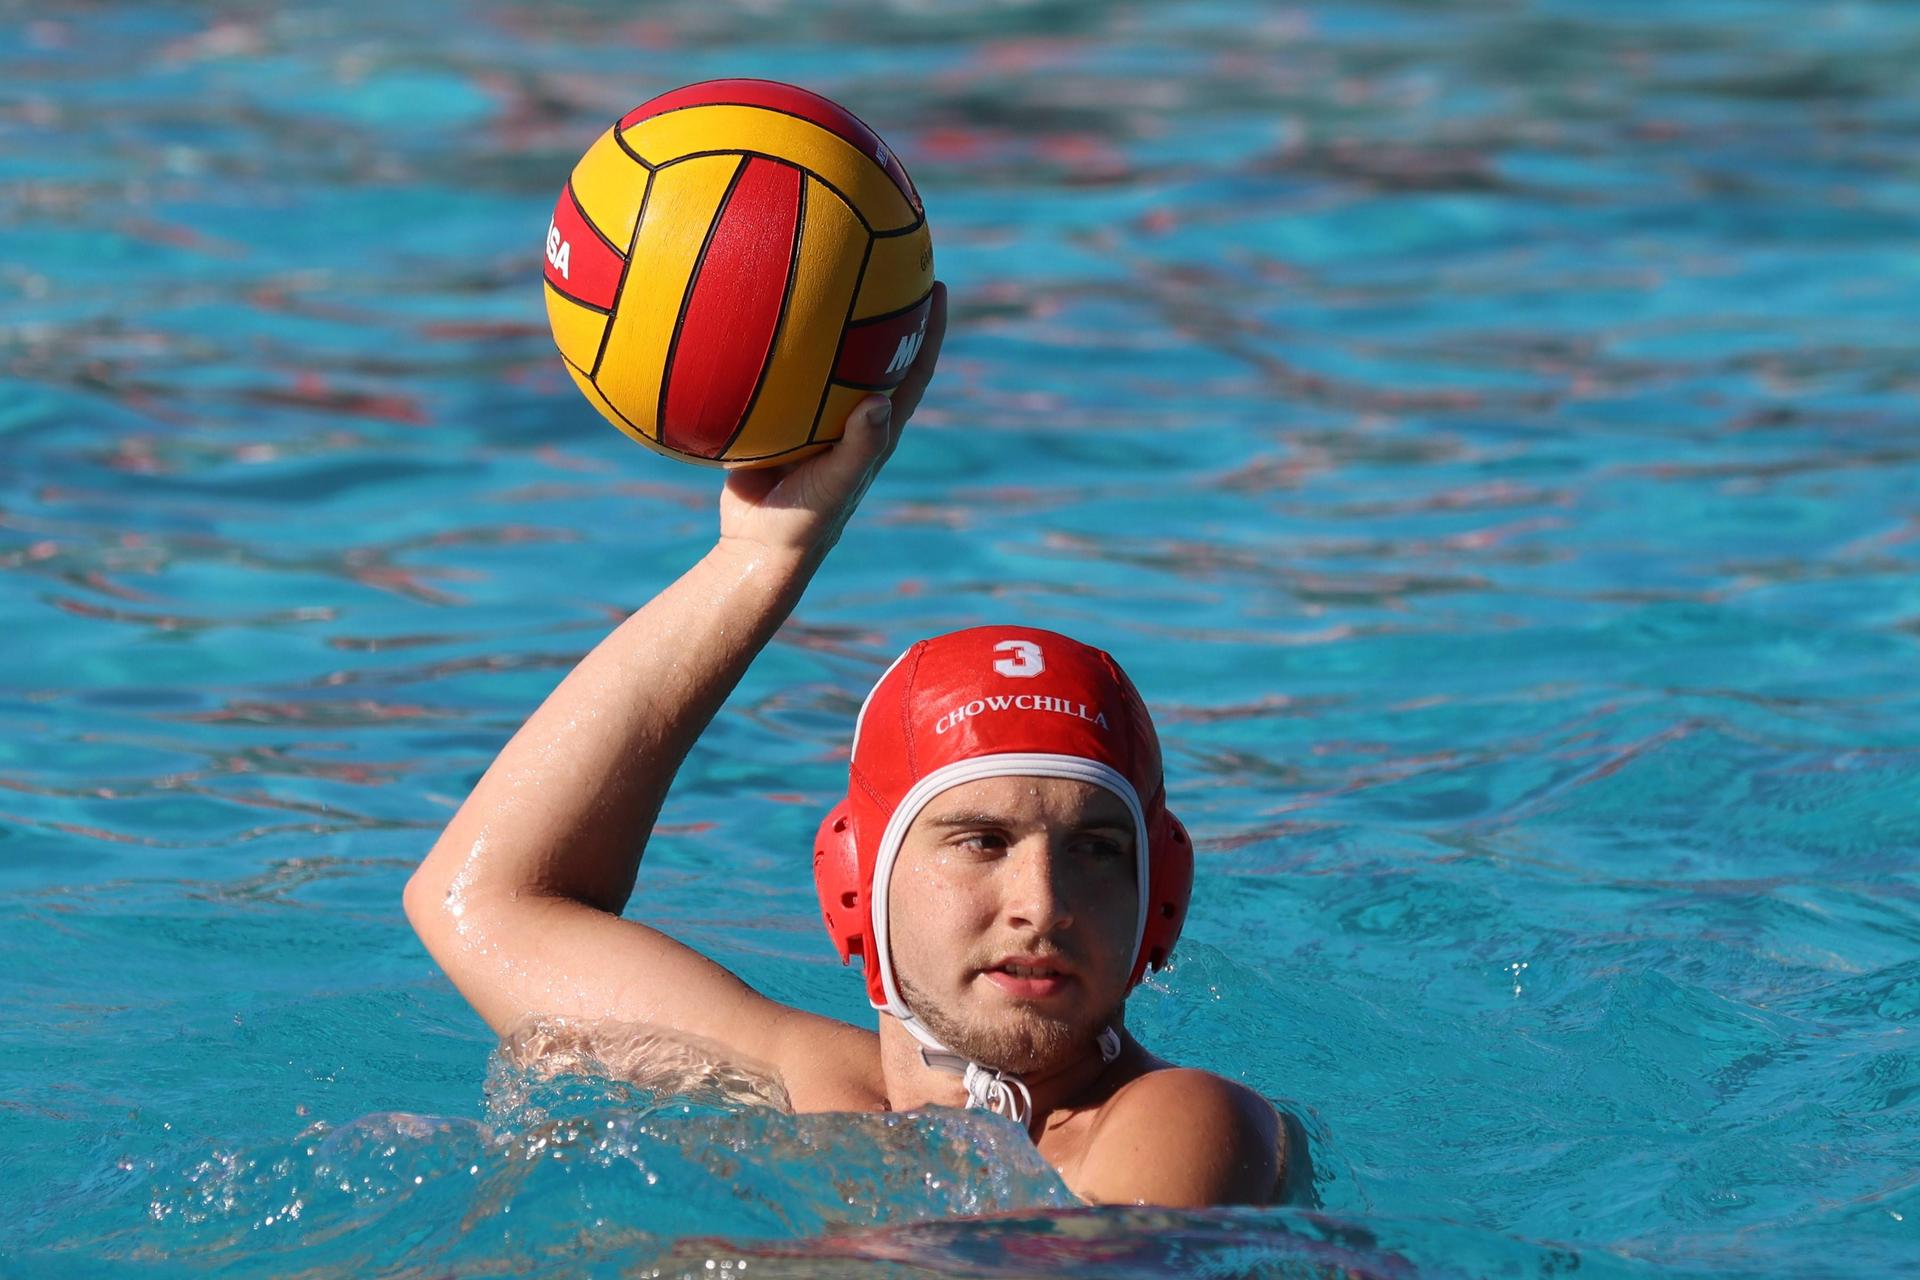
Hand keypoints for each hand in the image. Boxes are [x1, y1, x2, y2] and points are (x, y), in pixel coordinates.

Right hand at [718, 281, 946, 561]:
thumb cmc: (807, 521)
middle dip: (883, 307)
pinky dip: (766, 347)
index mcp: (876, 426)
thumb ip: (860, 447)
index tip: (935, 284)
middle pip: (874, 350)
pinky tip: (744, 314)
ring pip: (822, 357)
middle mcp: (849, 414)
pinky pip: (774, 375)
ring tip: (812, 271)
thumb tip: (881, 402)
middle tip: (882, 257)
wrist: (757, 546)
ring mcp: (812, 416)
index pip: (914, 368)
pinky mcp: (776, 420)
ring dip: (822, 319)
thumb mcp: (837, 484)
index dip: (929, 328)